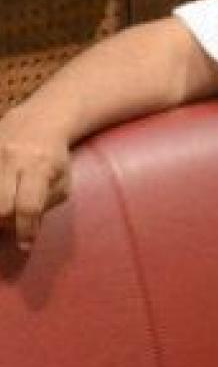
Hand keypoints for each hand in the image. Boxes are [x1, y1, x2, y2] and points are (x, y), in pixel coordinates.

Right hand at [0, 110, 71, 250]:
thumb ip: (46, 205)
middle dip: (4, 222)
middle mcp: (13, 159)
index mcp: (40, 167)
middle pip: (0, 205)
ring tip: (5, 211)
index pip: (29, 205)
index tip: (25, 244)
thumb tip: (27, 231)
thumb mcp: (62, 181)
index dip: (25, 229)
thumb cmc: (54, 158)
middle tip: (10, 224)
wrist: (38, 121)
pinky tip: (2, 195)